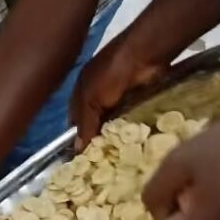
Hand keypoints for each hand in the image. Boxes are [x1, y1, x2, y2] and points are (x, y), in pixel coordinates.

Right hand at [69, 35, 165, 149]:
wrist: (143, 56)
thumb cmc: (110, 75)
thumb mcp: (91, 100)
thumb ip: (85, 124)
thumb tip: (77, 150)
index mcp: (80, 94)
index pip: (75, 122)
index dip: (77, 138)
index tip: (83, 159)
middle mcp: (98, 97)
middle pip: (95, 124)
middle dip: (98, 140)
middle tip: (104, 163)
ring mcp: (119, 98)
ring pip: (114, 123)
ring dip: (117, 136)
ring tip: (121, 157)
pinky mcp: (139, 100)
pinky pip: (133, 119)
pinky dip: (133, 129)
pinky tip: (136, 142)